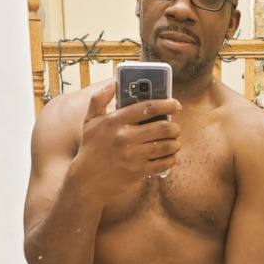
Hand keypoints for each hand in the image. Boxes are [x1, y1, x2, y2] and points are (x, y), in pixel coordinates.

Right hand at [76, 80, 181, 196]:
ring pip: (167, 146)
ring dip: (175, 143)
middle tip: (174, 128)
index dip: (167, 104)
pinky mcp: (138, 172)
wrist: (87, 180)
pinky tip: (169, 156)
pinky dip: (171, 159)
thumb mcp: (90, 121)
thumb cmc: (91, 147)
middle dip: (174, 127)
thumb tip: (112, 83)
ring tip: (173, 142)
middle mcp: (124, 137)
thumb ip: (99, 99)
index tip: (176, 105)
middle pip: (163, 127)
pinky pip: (164, 163)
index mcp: (115, 121)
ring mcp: (132, 156)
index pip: (148, 107)